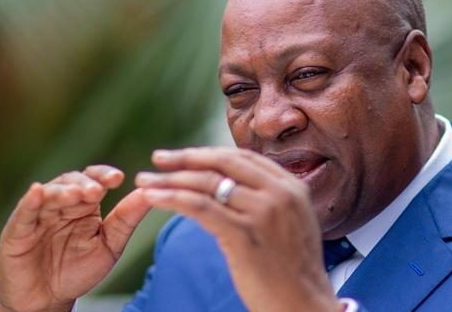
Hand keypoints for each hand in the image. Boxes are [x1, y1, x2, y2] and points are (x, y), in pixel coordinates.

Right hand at [0, 166, 149, 311]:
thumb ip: (127, 218)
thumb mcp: (110, 245)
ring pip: (50, 194)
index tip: (119, 178)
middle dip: (85, 184)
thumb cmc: (78, 270)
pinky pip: (24, 212)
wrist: (47, 301)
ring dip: (63, 192)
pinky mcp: (18, 230)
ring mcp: (39, 215)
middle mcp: (62, 204)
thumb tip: (149, 193)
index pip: (95, 180)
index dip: (104, 175)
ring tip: (75, 195)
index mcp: (85, 205)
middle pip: (72, 182)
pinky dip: (30, 200)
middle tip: (97, 191)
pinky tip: (37, 191)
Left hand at [136, 148, 338, 311]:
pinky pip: (201, 207)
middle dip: (186, 158)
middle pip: (224, 163)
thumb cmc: (295, 273)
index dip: (210, 153)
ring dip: (170, 179)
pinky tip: (153, 198)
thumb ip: (270, 200)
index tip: (184, 156)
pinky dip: (173, 198)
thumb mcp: (293, 223)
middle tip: (158, 158)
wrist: (306, 307)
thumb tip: (236, 188)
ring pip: (207, 183)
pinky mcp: (244, 235)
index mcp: (292, 186)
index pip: (243, 157)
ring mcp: (262, 212)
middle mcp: (279, 193)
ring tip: (144, 181)